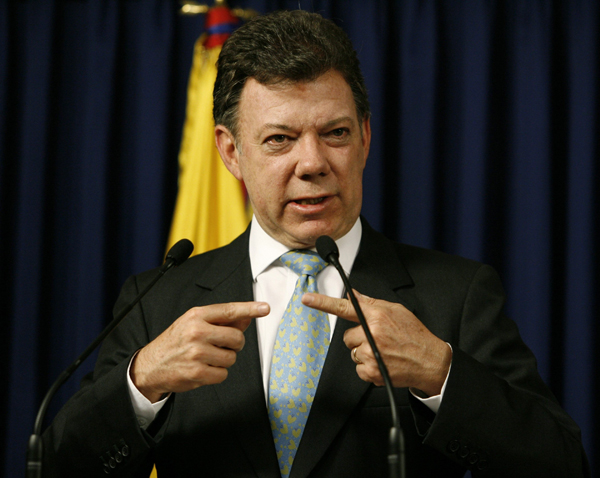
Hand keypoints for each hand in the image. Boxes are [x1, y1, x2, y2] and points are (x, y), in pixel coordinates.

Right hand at [131, 301, 269, 401]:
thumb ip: (221, 321)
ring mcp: (196, 352)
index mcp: (196, 315)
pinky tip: (203, 369)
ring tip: (207, 358)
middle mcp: (196, 331)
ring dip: (224, 360)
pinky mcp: (196, 372)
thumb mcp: (194, 324)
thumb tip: (247, 319)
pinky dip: (217, 374)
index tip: (265, 308)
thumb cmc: (176, 342)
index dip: (250, 309)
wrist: (150, 366)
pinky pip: (223, 374)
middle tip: (220, 346)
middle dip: (234, 344)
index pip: (229, 310)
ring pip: (231, 357)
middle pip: (237, 338)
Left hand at [302, 291, 450, 396]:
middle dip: (359, 338)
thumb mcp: (397, 311)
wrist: (430, 362)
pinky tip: (383, 362)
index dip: (323, 302)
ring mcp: (371, 354)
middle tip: (378, 340)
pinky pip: (358, 368)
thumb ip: (372, 304)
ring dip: (363, 353)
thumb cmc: (414, 335)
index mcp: (377, 316)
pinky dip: (368, 368)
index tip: (307, 299)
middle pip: (348, 336)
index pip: (345, 306)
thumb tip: (353, 296)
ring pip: (352, 353)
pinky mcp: (372, 372)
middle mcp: (372, 334)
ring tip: (384, 352)